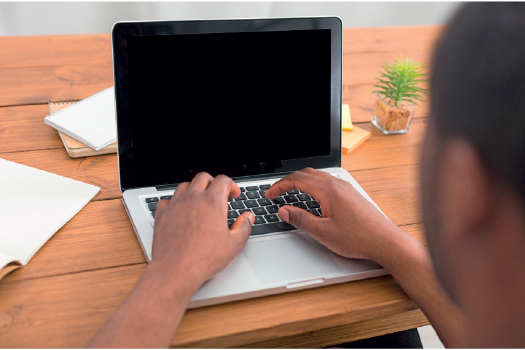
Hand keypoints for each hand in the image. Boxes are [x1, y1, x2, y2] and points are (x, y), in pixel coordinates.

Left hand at [151, 172, 254, 287]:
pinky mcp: (162, 215)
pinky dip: (174, 202)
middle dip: (213, 182)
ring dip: (194, 189)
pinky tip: (179, 210)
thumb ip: (244, 227)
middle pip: (203, 177)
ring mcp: (175, 205)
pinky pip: (167, 200)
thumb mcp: (234, 244)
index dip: (232, 185)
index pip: (223, 180)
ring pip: (184, 185)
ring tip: (199, 201)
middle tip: (218, 193)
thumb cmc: (204, 259)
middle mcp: (193, 199)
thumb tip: (248, 217)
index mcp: (212, 202)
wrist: (176, 270)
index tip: (233, 194)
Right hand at [265, 167, 401, 261]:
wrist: (385, 241)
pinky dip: (313, 185)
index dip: (279, 186)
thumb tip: (284, 210)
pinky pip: (327, 182)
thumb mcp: (322, 232)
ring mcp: (345, 188)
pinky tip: (312, 197)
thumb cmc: (358, 238)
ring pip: (317, 176)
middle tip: (276, 192)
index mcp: (328, 190)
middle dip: (288, 181)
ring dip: (301, 181)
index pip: (297, 180)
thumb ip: (300, 219)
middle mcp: (337, 185)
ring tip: (290, 192)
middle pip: (306, 173)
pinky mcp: (351, 194)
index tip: (270, 194)